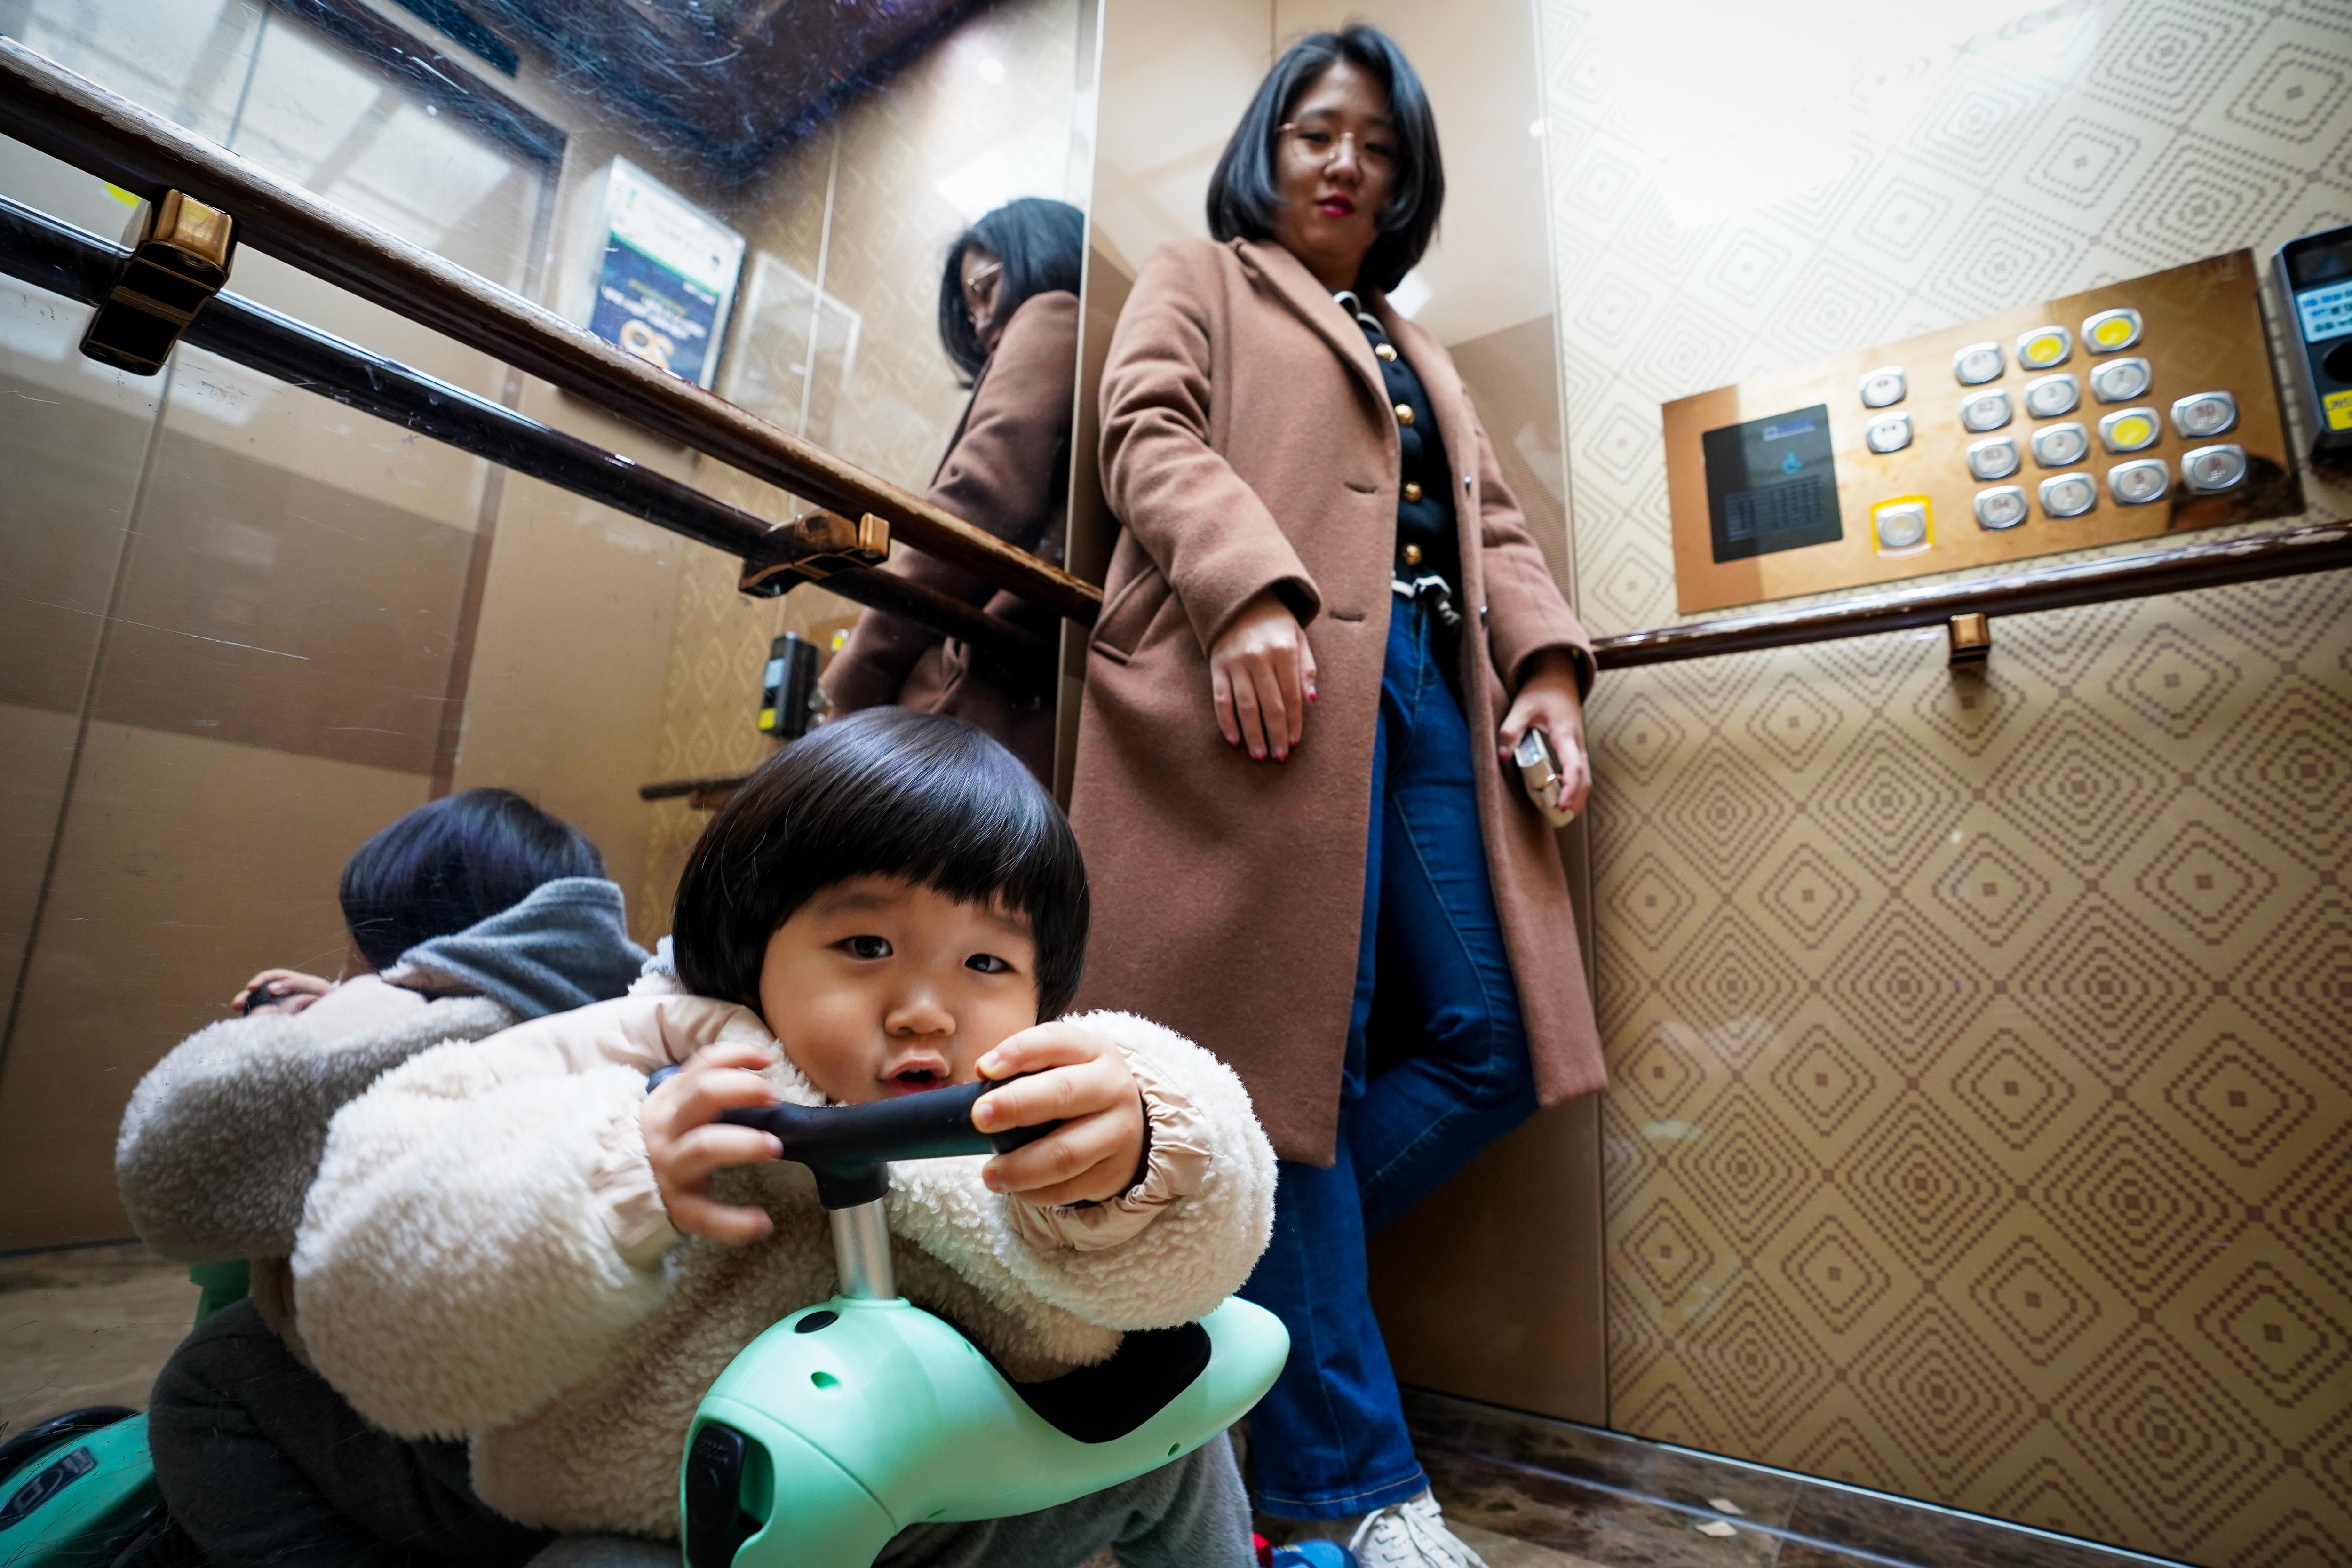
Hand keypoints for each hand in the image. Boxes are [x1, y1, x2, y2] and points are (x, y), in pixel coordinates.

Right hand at [231, 969, 331, 1014]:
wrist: (336, 1011)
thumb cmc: (326, 997)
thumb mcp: (315, 988)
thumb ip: (295, 985)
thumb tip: (270, 989)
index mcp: (292, 981)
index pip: (273, 976)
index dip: (261, 980)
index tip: (252, 987)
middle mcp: (284, 991)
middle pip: (260, 990)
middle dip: (247, 995)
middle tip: (236, 1003)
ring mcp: (281, 1003)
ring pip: (260, 1003)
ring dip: (248, 1006)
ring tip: (237, 1010)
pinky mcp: (282, 1015)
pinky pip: (266, 1014)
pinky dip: (257, 1016)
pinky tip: (249, 1022)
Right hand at [642, 1042, 784, 1243]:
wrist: (612, 1188)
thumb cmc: (664, 1140)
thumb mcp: (673, 1106)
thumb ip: (706, 1082)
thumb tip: (762, 1059)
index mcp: (668, 1101)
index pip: (702, 1066)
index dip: (736, 1056)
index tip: (768, 1061)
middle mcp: (666, 1130)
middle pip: (704, 1095)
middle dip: (743, 1089)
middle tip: (775, 1097)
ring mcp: (670, 1168)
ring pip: (705, 1147)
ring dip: (744, 1144)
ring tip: (775, 1147)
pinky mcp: (676, 1206)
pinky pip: (705, 1216)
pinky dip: (735, 1222)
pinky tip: (763, 1223)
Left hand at [971, 1023, 1147, 1206]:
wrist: (1128, 1126)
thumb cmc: (1077, 1090)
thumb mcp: (1061, 1065)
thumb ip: (1023, 1065)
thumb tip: (981, 1073)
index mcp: (1093, 1051)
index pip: (1055, 1041)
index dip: (1017, 1052)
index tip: (984, 1069)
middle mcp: (1113, 1087)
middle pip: (1063, 1093)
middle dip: (1016, 1104)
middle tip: (979, 1117)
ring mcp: (1119, 1132)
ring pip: (1065, 1153)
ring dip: (1021, 1166)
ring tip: (989, 1174)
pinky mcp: (1114, 1172)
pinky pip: (1070, 1187)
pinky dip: (1037, 1191)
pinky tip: (1016, 1188)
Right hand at [1206, 589, 1316, 761]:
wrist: (1239, 598)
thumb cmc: (1275, 622)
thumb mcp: (1299, 637)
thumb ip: (1307, 668)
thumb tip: (1312, 700)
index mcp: (1284, 650)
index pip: (1291, 696)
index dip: (1294, 722)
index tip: (1294, 743)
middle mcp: (1259, 657)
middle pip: (1270, 705)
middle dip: (1275, 734)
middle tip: (1279, 757)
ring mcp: (1235, 663)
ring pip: (1245, 707)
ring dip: (1253, 734)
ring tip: (1259, 755)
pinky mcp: (1217, 666)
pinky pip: (1221, 699)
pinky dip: (1226, 722)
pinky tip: (1234, 740)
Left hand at [1497, 650, 1592, 818]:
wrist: (1557, 678)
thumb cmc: (1540, 691)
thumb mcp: (1521, 708)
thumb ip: (1510, 730)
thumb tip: (1501, 756)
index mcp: (1565, 733)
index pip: (1573, 766)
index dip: (1569, 788)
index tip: (1561, 805)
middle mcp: (1577, 742)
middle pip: (1585, 777)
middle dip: (1575, 799)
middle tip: (1559, 818)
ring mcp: (1579, 746)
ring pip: (1586, 776)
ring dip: (1577, 796)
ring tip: (1560, 815)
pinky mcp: (1576, 748)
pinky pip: (1580, 771)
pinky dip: (1575, 787)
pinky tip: (1561, 798)